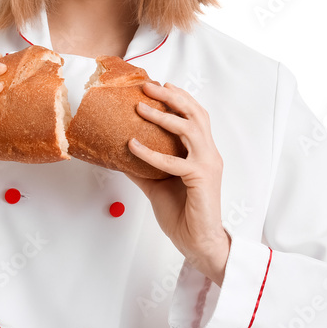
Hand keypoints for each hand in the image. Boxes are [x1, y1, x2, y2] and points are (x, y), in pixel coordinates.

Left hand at [126, 81, 230, 285]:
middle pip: (195, 114)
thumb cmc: (182, 214)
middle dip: (172, 97)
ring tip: (141, 107)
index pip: (196, 116)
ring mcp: (207, 165)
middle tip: (149, 86)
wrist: (198, 243)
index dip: (180, 98)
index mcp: (203, 152)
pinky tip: (132, 145)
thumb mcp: (156, 186)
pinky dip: (151, 153)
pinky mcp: (200, 179)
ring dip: (164, 116)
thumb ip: (142, 169)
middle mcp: (209, 154)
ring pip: (189, 130)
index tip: (161, 84)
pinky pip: (173, 162)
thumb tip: (118, 156)